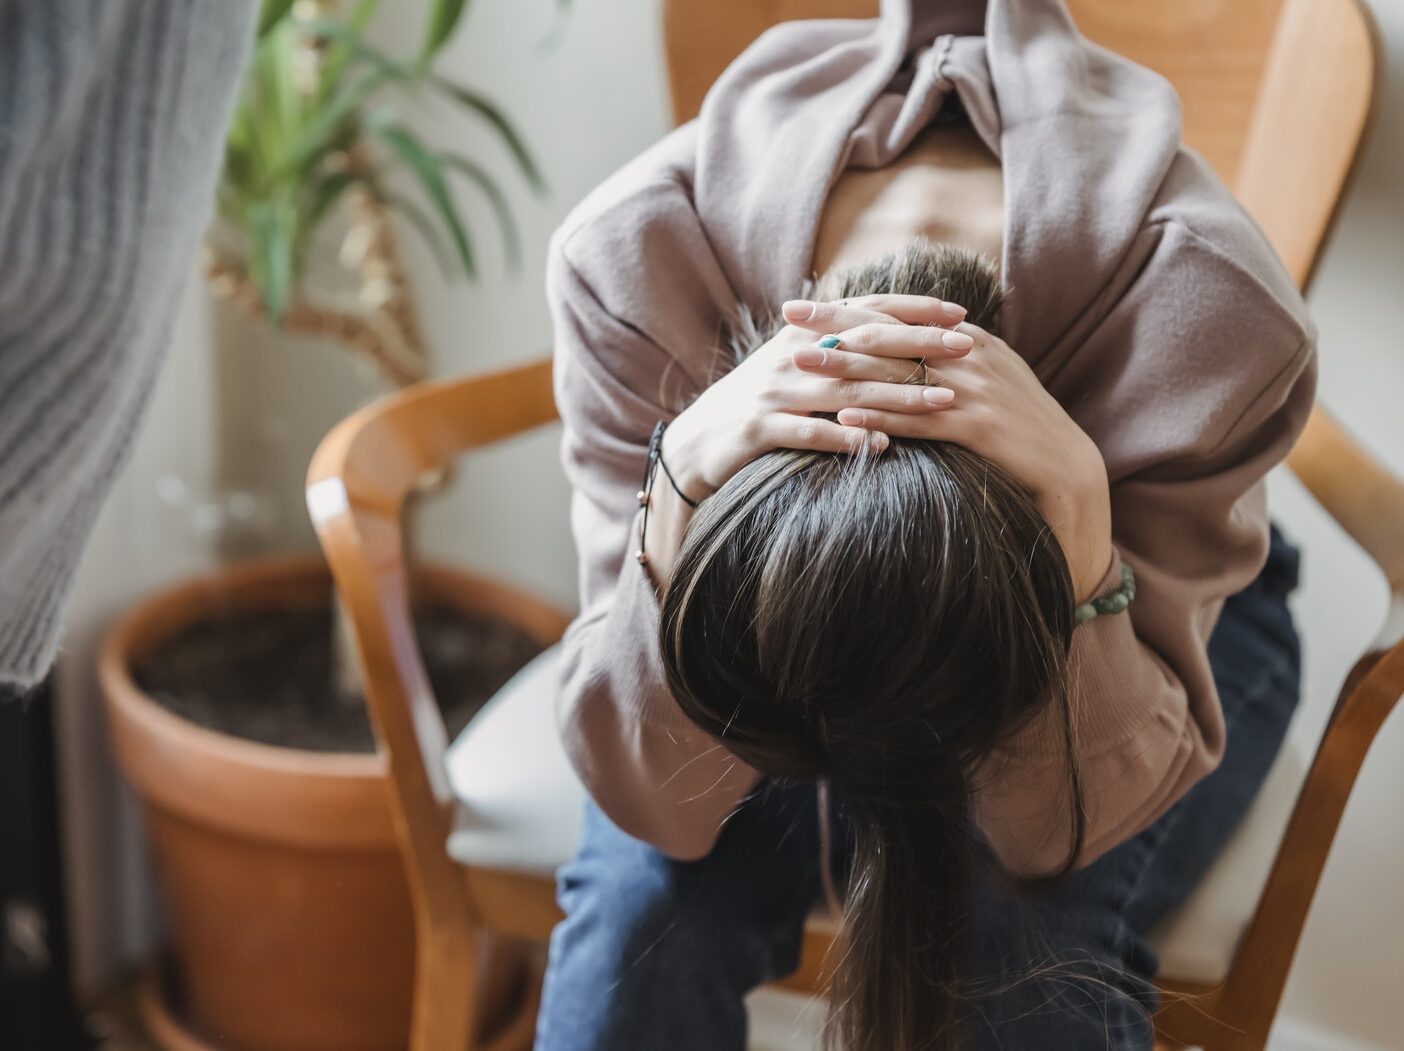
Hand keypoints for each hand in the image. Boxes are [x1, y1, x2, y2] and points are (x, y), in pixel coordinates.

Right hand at [662, 294, 971, 499]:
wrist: (697, 441)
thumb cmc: (759, 403)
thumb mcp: (795, 365)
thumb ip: (837, 345)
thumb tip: (896, 329)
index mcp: (804, 335)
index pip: (867, 312)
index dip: (913, 311)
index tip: (959, 315)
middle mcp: (791, 356)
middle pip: (865, 347)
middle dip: (920, 347)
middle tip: (966, 350)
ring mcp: (774, 392)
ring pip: (846, 390)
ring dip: (898, 397)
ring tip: (943, 403)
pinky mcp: (759, 428)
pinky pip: (810, 433)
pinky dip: (846, 439)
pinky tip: (881, 447)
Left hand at [818, 319, 1114, 603]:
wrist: (1066, 467)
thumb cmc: (1018, 426)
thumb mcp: (986, 379)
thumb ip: (947, 358)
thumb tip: (899, 347)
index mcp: (967, 339)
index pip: (896, 315)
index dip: (846, 309)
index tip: (803, 304)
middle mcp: (969, 355)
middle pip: (889, 335)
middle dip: (834, 327)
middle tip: (788, 321)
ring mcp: (974, 390)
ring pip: (898, 374)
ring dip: (845, 368)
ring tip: (802, 365)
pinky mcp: (978, 427)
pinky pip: (918, 419)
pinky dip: (879, 416)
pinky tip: (845, 416)